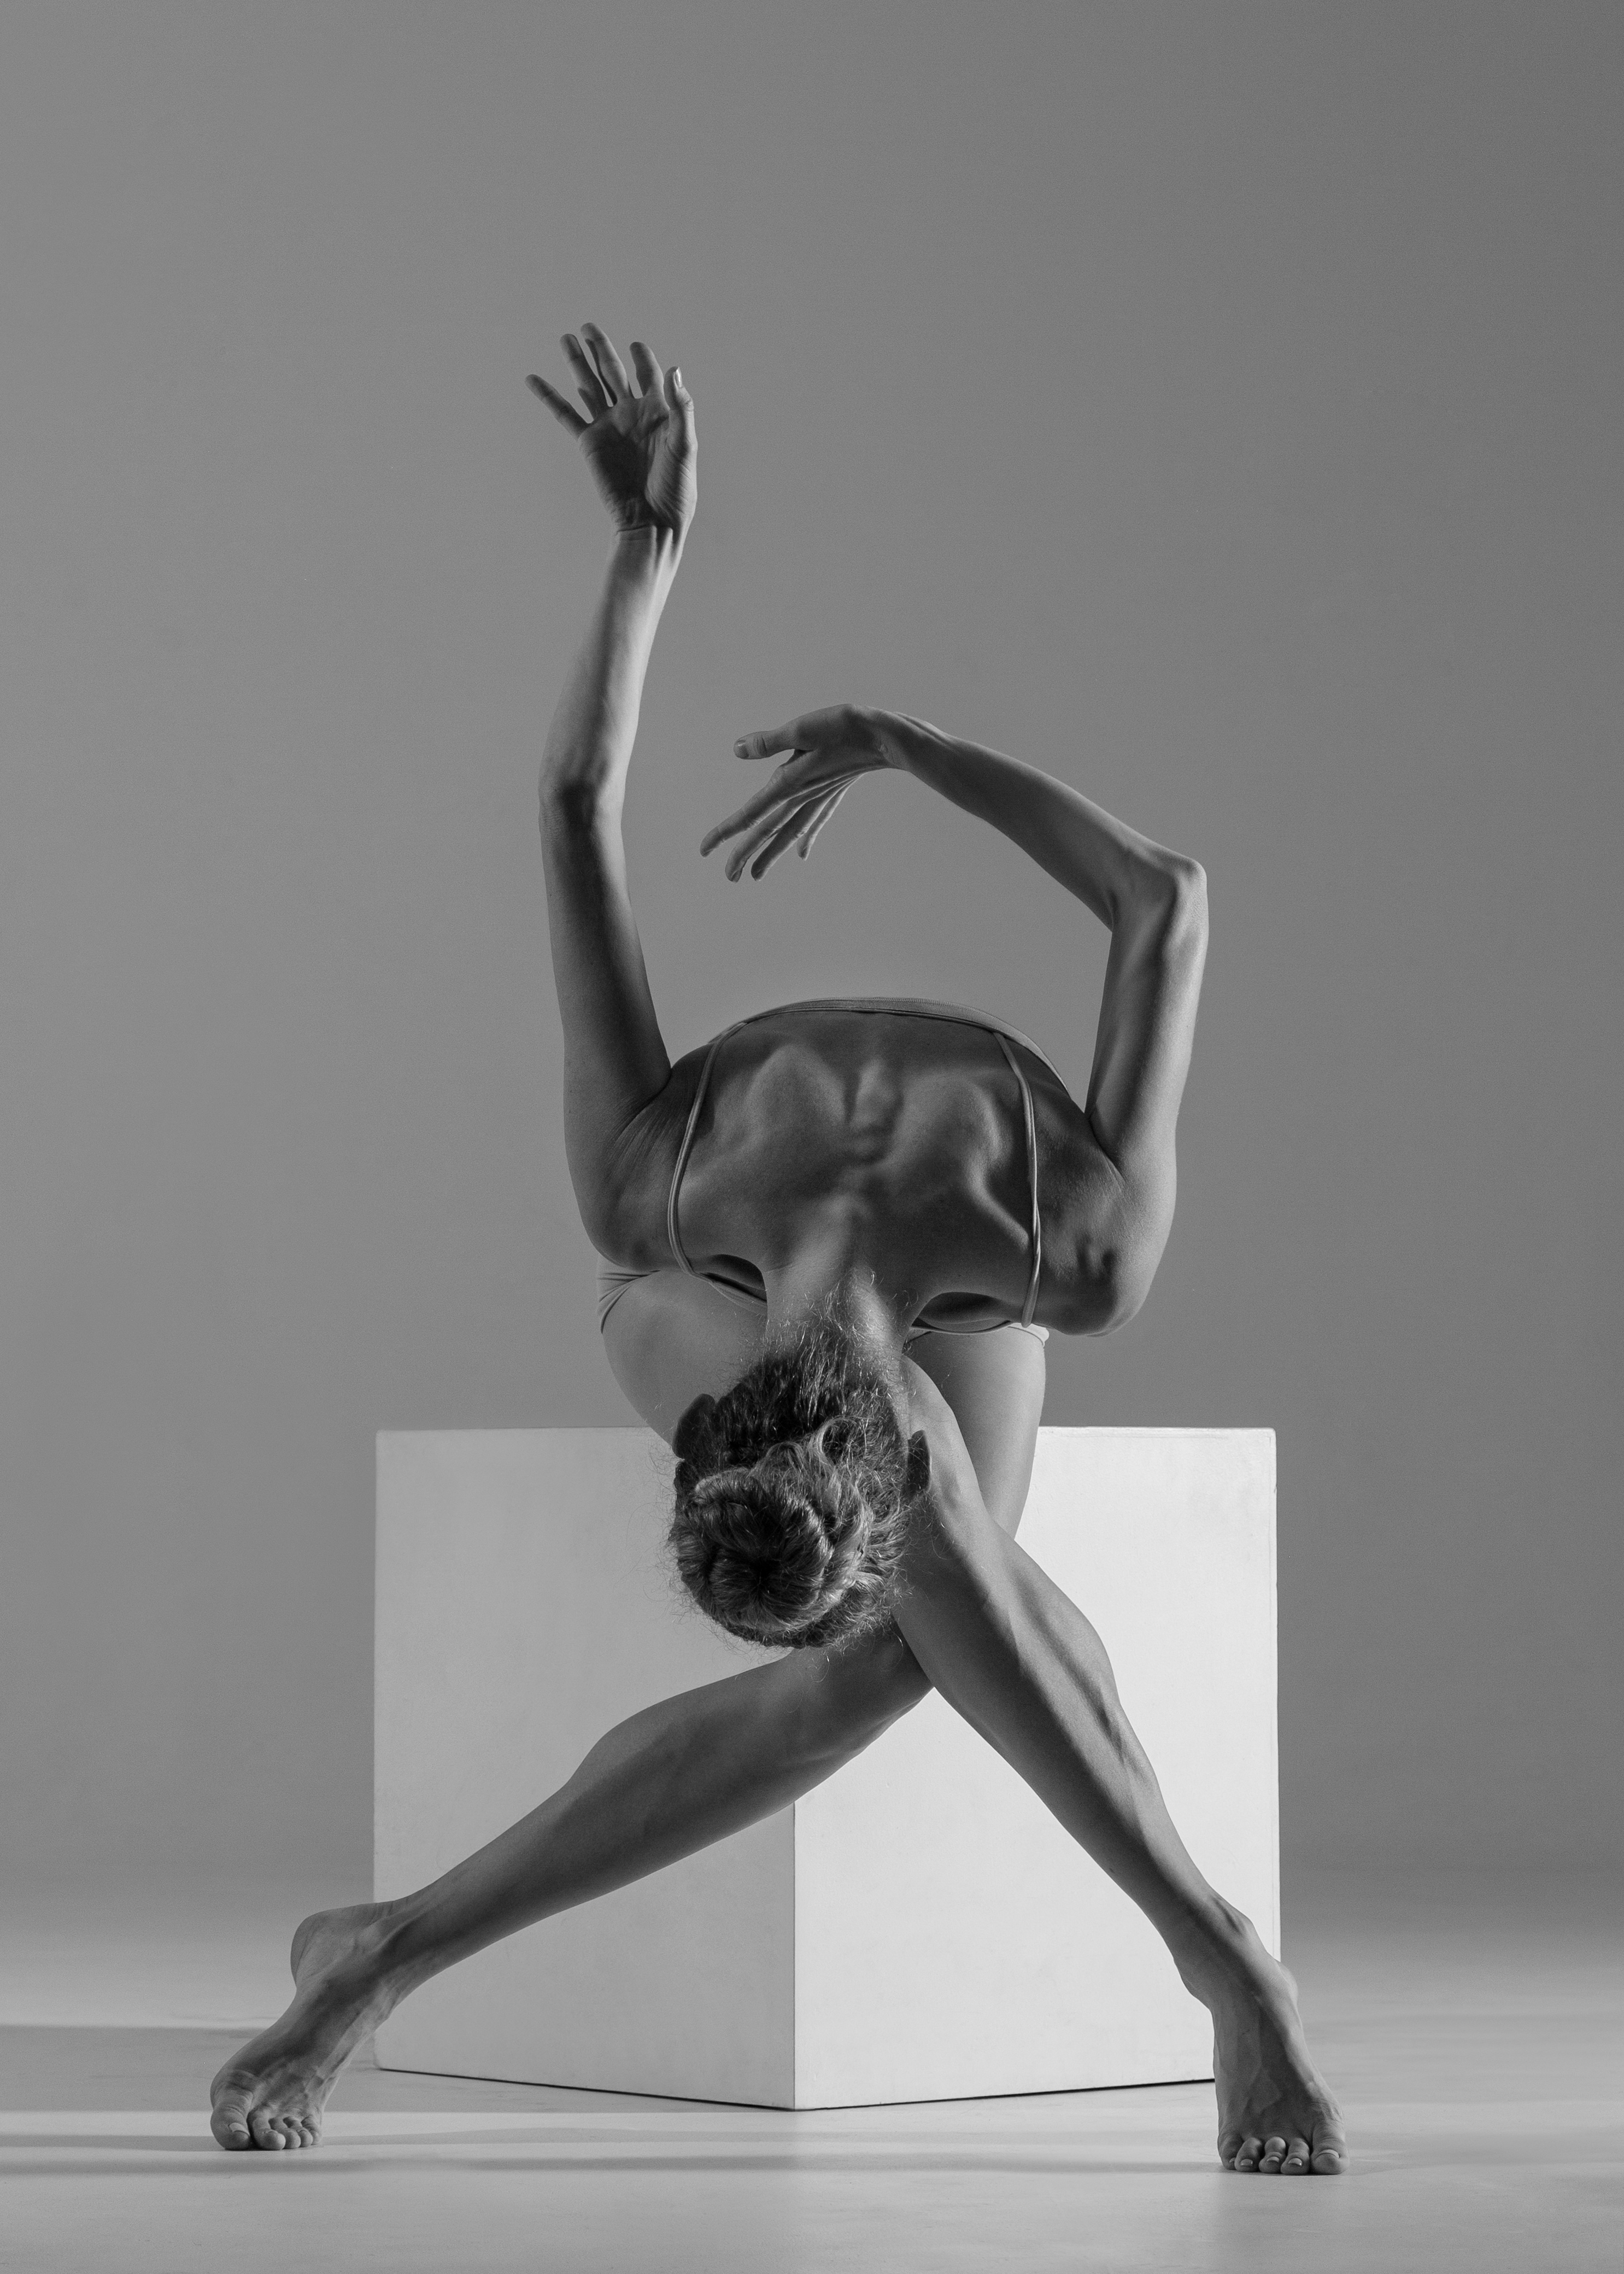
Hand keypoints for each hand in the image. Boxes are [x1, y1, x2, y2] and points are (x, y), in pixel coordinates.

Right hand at [528, 324, 695, 543]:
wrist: (652, 521)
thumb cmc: (675, 489)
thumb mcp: (684, 445)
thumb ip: (680, 408)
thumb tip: (674, 370)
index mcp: (656, 411)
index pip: (648, 374)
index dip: (642, 358)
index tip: (636, 346)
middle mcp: (630, 414)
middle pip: (612, 372)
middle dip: (600, 349)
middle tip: (588, 326)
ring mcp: (608, 426)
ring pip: (588, 385)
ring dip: (577, 362)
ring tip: (566, 337)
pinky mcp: (589, 442)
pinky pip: (565, 414)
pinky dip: (549, 396)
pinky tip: (533, 378)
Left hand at [699, 705, 900, 880]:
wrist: (887, 737)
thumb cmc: (844, 727)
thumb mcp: (801, 729)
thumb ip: (769, 742)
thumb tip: (737, 750)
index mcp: (788, 783)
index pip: (750, 814)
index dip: (725, 832)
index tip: (704, 851)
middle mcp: (801, 797)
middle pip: (767, 832)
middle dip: (746, 854)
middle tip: (728, 877)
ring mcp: (818, 797)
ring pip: (789, 833)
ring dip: (771, 853)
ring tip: (756, 875)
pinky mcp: (831, 791)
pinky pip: (814, 821)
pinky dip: (805, 838)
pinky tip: (803, 854)